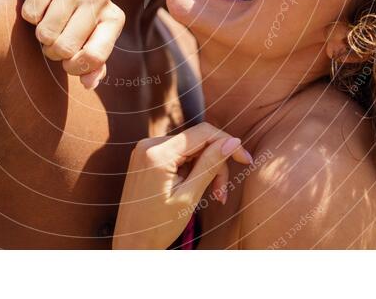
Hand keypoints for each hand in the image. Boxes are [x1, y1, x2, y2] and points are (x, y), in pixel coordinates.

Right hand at [20, 0, 124, 88]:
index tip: (68, 64)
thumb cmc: (76, 18)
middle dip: (54, 52)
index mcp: (114, 18)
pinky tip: (41, 7)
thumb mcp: (90, 40)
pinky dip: (31, 18)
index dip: (75, 68)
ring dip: (41, 36)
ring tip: (49, 24)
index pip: (94, 57)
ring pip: (45, 33)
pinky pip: (30, 15)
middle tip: (55, 41)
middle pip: (65, 48)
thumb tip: (89, 83)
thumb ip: (93, 65)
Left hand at [113, 122, 253, 249]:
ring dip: (204, 168)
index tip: (245, 160)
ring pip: (189, 148)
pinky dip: (190, 169)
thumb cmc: (157, 226)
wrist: (130, 244)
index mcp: (157, 153)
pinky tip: (194, 188)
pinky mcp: (145, 157)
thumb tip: (232, 141)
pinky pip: (176, 154)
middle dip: (215, 163)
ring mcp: (144, 150)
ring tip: (212, 196)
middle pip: (197, 141)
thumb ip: (210, 165)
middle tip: (221, 193)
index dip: (228, 143)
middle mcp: (148, 144)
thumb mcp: (189, 196)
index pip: (203, 132)